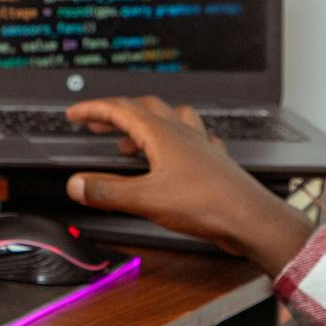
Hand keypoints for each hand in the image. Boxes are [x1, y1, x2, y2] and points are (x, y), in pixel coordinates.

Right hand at [65, 96, 313, 276]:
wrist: (251, 217)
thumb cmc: (208, 204)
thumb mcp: (146, 200)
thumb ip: (108, 191)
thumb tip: (77, 184)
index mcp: (162, 134)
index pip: (119, 109)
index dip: (93, 109)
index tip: (75, 114)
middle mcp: (181, 132)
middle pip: (143, 108)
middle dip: (115, 114)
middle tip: (96, 125)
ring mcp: (199, 144)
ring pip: (169, 119)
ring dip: (145, 125)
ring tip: (129, 142)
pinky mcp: (213, 161)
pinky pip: (192, 138)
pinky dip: (175, 140)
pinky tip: (176, 151)